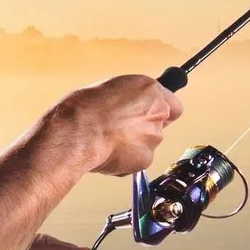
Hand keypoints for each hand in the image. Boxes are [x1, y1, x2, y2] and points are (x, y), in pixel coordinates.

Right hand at [53, 74, 183, 175]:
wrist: (77, 133)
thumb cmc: (84, 109)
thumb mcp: (109, 88)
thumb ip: (128, 97)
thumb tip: (129, 105)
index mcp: (148, 90)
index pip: (172, 105)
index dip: (159, 111)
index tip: (150, 114)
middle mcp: (156, 112)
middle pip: (160, 125)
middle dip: (143, 129)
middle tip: (121, 129)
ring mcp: (153, 137)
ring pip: (148, 144)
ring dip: (134, 144)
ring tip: (109, 140)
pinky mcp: (146, 158)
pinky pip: (139, 160)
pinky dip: (127, 159)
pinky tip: (109, 152)